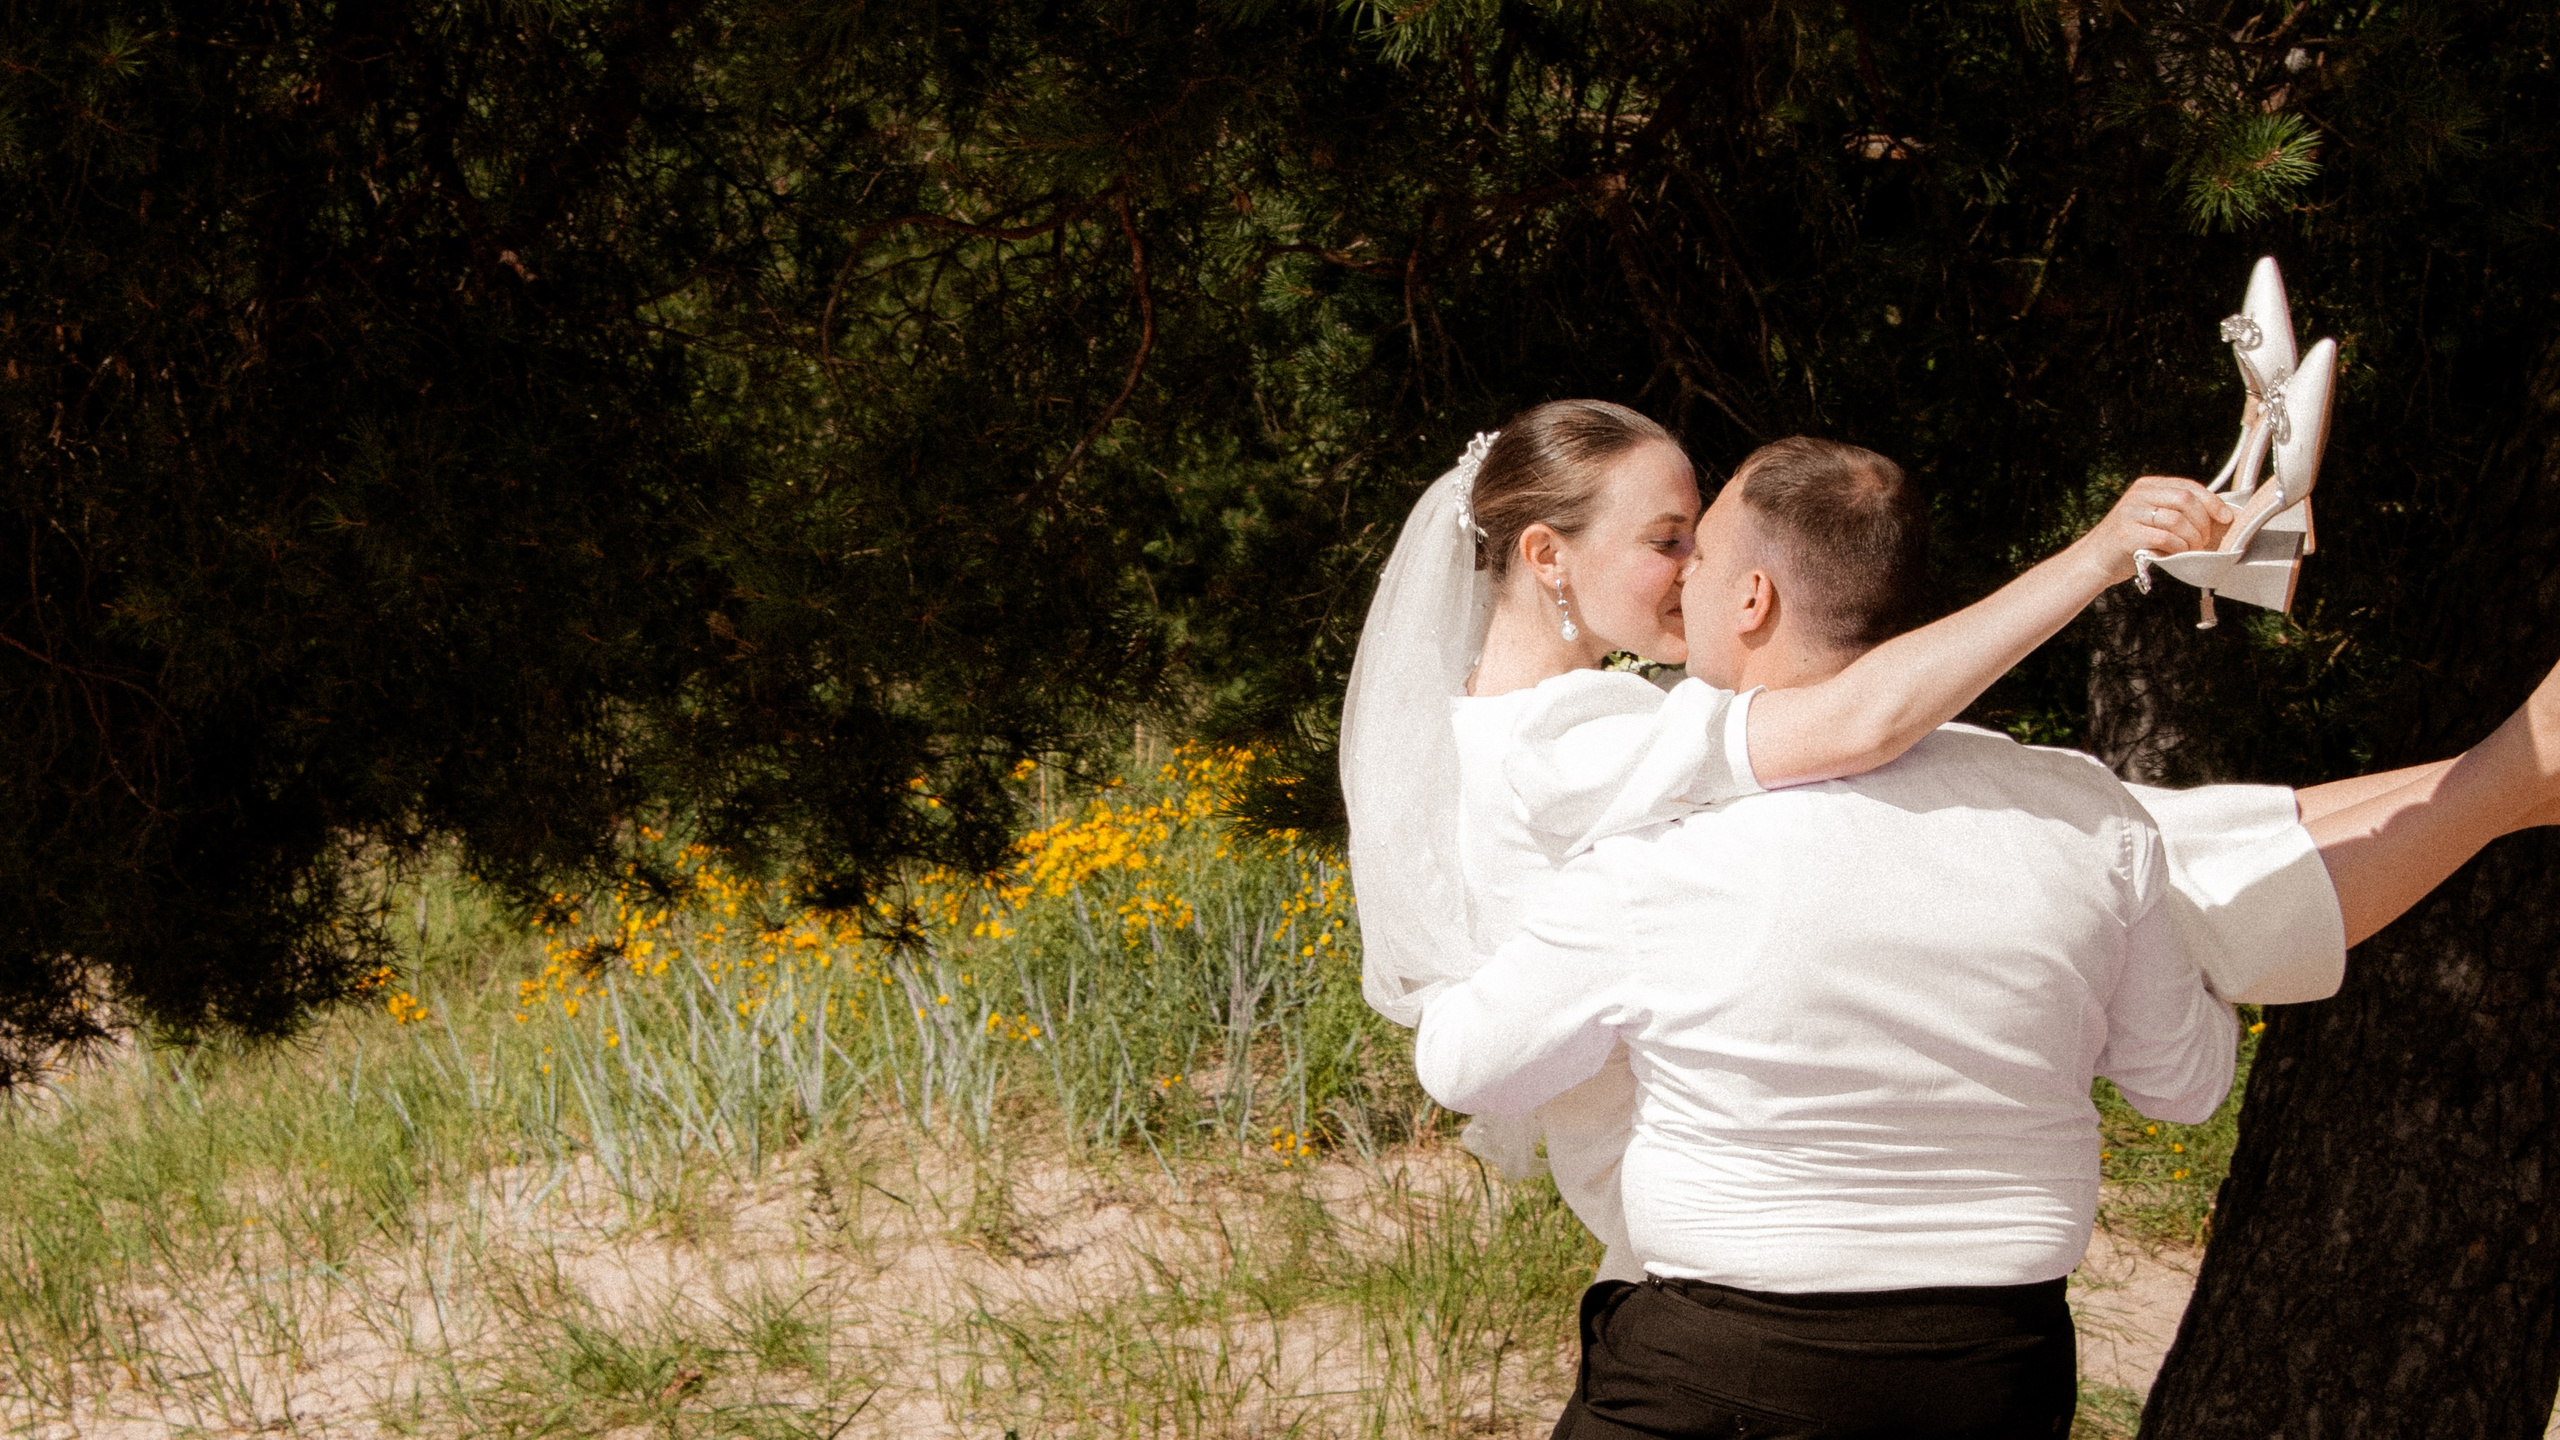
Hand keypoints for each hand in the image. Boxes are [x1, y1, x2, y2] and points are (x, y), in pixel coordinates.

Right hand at [2073, 476, 2235, 584]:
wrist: (2095, 559)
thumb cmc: (2131, 542)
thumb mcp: (2152, 518)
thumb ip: (2176, 511)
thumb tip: (2219, 515)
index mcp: (2147, 486)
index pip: (2188, 486)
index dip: (2212, 501)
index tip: (2225, 517)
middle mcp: (2138, 495)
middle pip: (2185, 500)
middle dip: (2203, 522)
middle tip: (2204, 540)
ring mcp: (2130, 513)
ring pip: (2177, 520)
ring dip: (2192, 538)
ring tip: (2191, 549)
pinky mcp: (2127, 534)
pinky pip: (2164, 538)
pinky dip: (2177, 548)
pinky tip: (2176, 554)